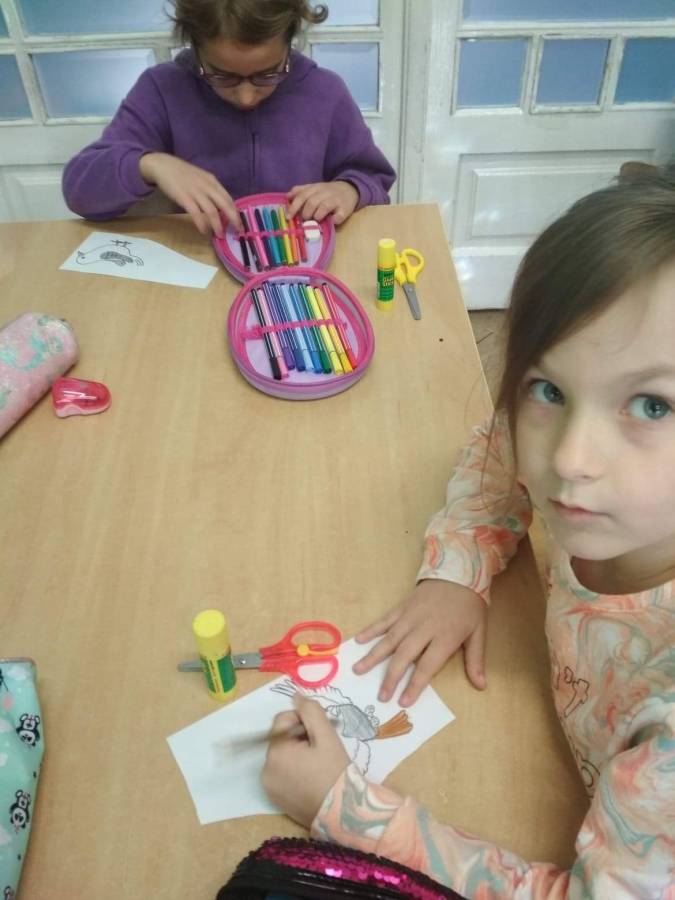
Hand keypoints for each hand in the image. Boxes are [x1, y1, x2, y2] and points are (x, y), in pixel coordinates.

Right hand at [138, 152, 239, 236]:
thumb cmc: (182, 173)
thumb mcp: (201, 178)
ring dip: (218, 225)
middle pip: (225, 205)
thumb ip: (210, 190)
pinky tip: (204, 231)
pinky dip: (202, 223)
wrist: (162, 165)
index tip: (241, 224)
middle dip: (233, 220)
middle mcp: (207, 186)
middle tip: (238, 232)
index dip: (236, 212)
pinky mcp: (184, 197)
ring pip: (212, 211)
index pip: (229, 198)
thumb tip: (220, 207)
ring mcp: (196, 192)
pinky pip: (196, 213)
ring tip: (220, 235)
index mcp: (212, 181)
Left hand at [261, 696, 349, 827]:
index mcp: (276, 751)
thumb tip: (295, 696)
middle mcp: (265, 768)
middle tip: (320, 749)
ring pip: (281, 755)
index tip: (319, 733)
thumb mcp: (327, 736)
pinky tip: (310, 776)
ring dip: (295, 752)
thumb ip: (310, 711)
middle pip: (280, 738)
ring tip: (316, 763)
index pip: (282, 720)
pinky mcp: (274, 798)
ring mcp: (268, 786)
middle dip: (299, 737)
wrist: (342, 813)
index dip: (302, 721)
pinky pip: (280, 773)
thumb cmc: (335, 772)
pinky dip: (292, 769)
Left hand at [287, 181, 358, 224]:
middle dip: (306, 213)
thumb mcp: (314, 188)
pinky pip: (338, 216)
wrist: (350, 189)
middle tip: (304, 220)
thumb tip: (288, 196)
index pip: (302, 196)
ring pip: (324, 207)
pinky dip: (333, 220)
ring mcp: (336, 200)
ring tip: (316, 220)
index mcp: (316, 188)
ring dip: (317, 216)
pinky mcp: (345, 209)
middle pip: (312, 202)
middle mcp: (325, 192)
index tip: (288, 217)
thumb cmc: (328, 192)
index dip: (294, 206)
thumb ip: (301, 191)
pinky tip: (330, 222)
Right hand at [353, 580, 487, 705]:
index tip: (404, 701)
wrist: (459, 572)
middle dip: (391, 677)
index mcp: (445, 637)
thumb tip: (482, 686)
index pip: (428, 665)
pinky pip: (385, 620)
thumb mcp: (479, 632)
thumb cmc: (470, 606)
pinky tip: (359, 640)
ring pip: (390, 639)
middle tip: (380, 696)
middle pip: (405, 655)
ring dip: (374, 656)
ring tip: (358, 670)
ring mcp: (411, 616)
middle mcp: (425, 628)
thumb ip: (476, 660)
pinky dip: (371, 630)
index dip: (415, 684)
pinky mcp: (403, 607)